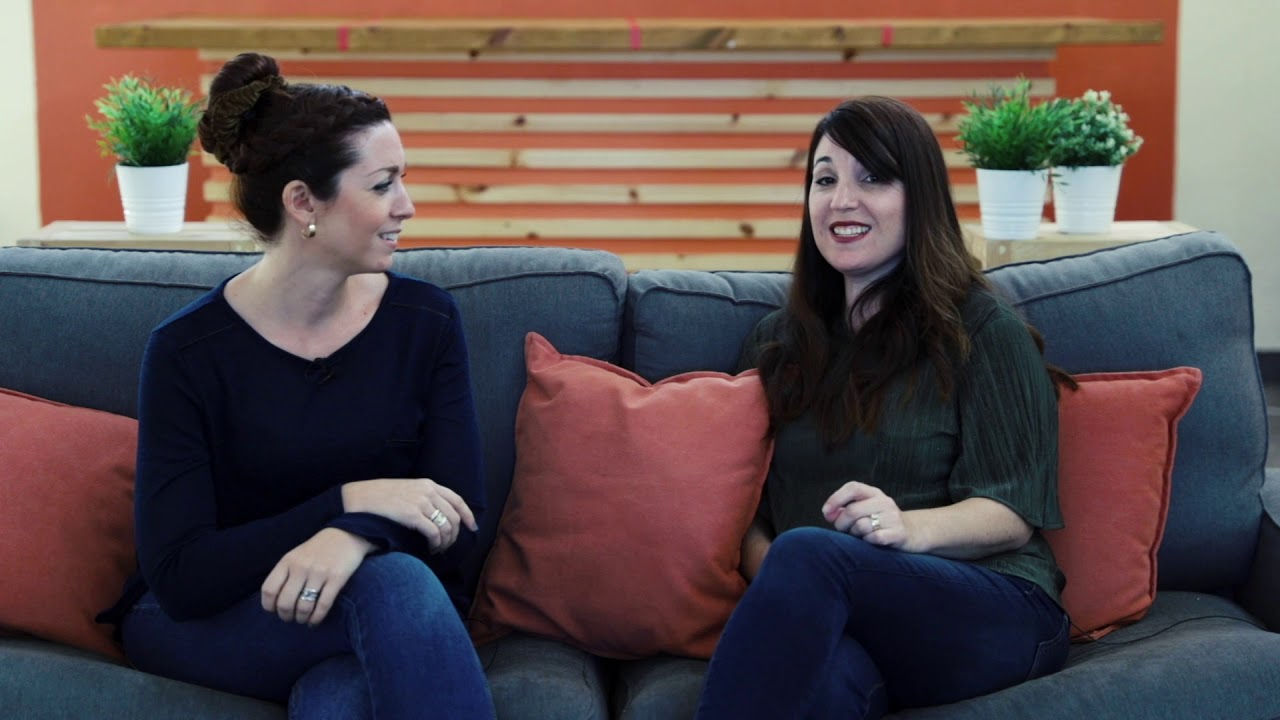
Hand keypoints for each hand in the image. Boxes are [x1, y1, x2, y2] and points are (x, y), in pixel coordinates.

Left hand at [261, 528, 373, 625]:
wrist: (347, 534)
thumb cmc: (318, 549)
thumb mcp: (296, 556)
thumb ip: (285, 574)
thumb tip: (275, 601)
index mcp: (288, 561)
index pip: (269, 589)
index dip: (269, 606)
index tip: (274, 611)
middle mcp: (301, 567)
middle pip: (285, 602)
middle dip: (286, 616)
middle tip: (290, 618)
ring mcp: (319, 573)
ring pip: (304, 607)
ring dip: (301, 618)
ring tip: (303, 619)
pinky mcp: (337, 579)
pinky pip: (323, 606)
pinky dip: (317, 618)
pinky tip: (315, 621)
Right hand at [342, 478, 477, 553]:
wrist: (360, 498)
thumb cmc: (380, 497)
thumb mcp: (407, 490)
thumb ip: (423, 497)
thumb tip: (437, 514)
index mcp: (428, 484)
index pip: (457, 500)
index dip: (468, 515)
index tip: (472, 527)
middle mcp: (428, 491)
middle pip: (454, 516)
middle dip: (455, 534)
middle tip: (448, 546)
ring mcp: (420, 502)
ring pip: (446, 527)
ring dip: (445, 542)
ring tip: (438, 550)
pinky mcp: (412, 515)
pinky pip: (434, 533)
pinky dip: (436, 544)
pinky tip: (431, 549)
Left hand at [821, 481, 909, 549]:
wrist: (914, 533)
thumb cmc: (881, 522)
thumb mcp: (866, 510)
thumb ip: (845, 509)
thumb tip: (828, 513)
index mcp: (874, 493)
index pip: (853, 487)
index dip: (836, 499)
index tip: (826, 513)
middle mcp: (884, 502)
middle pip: (852, 510)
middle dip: (841, 523)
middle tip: (842, 530)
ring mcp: (893, 517)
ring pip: (861, 526)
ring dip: (855, 534)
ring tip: (860, 535)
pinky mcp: (899, 534)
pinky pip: (874, 538)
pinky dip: (868, 541)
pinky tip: (871, 541)